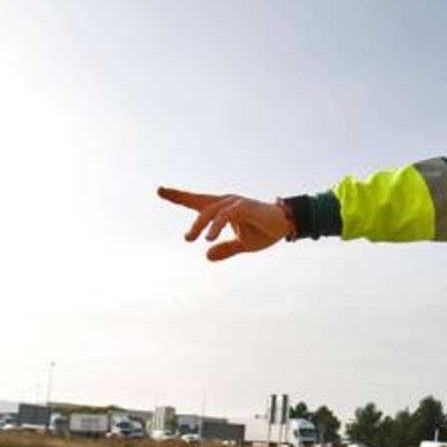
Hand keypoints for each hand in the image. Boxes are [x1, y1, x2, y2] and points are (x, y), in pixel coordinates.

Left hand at [157, 188, 291, 261]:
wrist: (286, 226)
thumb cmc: (264, 231)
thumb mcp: (243, 244)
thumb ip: (225, 249)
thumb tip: (206, 256)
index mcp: (223, 209)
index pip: (197, 201)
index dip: (179, 196)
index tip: (160, 190)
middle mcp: (227, 202)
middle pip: (199, 200)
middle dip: (180, 197)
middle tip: (165, 202)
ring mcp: (236, 203)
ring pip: (210, 210)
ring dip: (199, 225)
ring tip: (189, 238)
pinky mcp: (245, 207)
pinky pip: (226, 215)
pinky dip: (216, 226)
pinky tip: (209, 238)